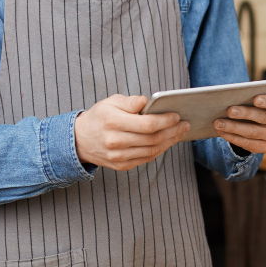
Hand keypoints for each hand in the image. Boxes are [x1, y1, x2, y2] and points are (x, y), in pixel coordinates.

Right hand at [73, 94, 188, 170]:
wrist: (80, 140)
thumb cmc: (99, 117)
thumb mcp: (110, 102)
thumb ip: (129, 101)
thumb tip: (146, 101)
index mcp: (113, 122)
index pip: (146, 124)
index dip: (165, 120)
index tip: (176, 115)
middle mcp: (115, 142)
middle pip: (152, 138)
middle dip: (173, 131)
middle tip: (185, 124)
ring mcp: (118, 156)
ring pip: (152, 150)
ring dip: (170, 141)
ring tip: (180, 132)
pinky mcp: (121, 165)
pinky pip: (146, 158)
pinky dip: (160, 150)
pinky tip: (168, 141)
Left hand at [213, 94, 265, 153]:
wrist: (263, 121)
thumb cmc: (258, 103)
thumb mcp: (259, 96)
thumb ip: (252, 94)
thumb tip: (232, 95)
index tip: (255, 99)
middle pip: (265, 118)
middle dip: (245, 114)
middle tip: (229, 110)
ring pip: (254, 132)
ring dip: (234, 127)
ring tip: (219, 123)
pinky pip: (249, 144)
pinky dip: (234, 138)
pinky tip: (222, 132)